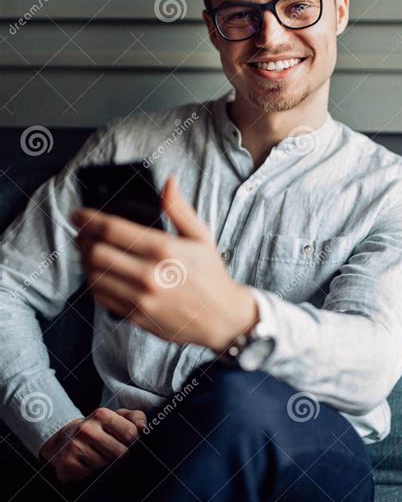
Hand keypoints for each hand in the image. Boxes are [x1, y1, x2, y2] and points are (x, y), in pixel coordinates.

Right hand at [40, 407, 146, 482]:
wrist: (64, 440)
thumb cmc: (98, 429)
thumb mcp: (117, 417)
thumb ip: (135, 418)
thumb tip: (143, 428)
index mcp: (102, 414)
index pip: (130, 433)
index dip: (133, 442)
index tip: (127, 443)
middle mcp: (87, 428)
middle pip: (120, 452)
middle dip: (121, 456)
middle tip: (113, 452)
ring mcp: (75, 446)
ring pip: (106, 465)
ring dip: (106, 465)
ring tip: (99, 457)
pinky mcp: (68, 463)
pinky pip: (91, 475)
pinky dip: (92, 473)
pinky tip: (88, 465)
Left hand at [71, 176, 257, 351]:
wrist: (222, 318)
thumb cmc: (211, 276)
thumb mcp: (202, 237)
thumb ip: (180, 209)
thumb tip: (169, 183)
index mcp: (164, 250)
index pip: (112, 229)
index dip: (88, 219)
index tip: (78, 215)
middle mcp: (150, 274)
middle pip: (96, 252)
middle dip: (82, 239)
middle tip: (81, 233)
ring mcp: (141, 298)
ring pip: (94, 276)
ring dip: (85, 260)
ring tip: (87, 251)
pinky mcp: (137, 316)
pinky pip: (102, 298)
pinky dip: (93, 283)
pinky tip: (98, 274)